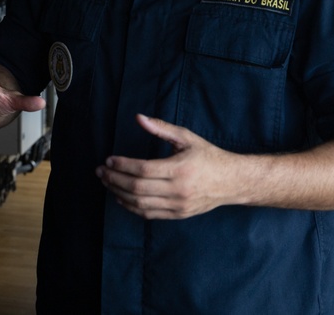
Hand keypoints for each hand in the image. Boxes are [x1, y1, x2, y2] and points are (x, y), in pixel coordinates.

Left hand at [96, 114, 241, 218]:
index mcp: (179, 169)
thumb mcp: (186, 138)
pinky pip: (149, 214)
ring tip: (106, 183)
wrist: (232, 181)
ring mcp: (178, 205)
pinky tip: (120, 197)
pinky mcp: (178, 214)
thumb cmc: (208, 156)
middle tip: (100, 171)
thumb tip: (138, 117)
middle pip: (137, 188)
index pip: (142, 170)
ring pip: (140, 204)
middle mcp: (178, 190)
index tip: (108, 160)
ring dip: (118, 193)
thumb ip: (161, 128)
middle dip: (114, 179)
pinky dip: (131, 207)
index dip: (122, 165)